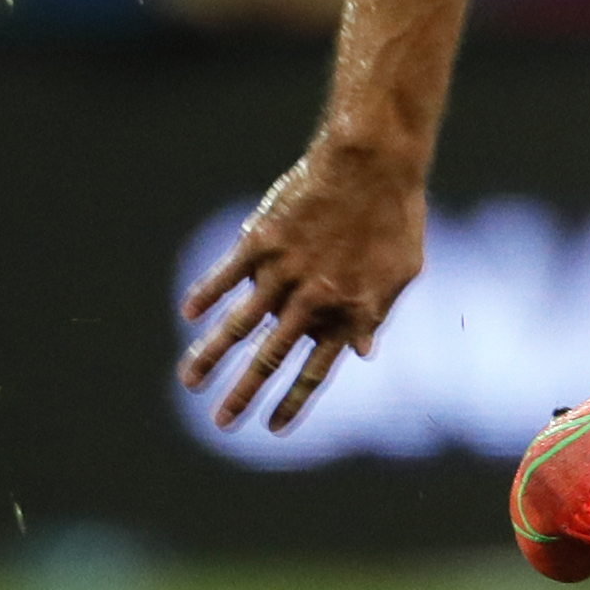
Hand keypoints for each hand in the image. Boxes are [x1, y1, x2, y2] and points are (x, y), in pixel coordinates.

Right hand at [177, 134, 428, 429]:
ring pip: (238, 324)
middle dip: (243, 394)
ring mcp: (282, 271)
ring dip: (210, 355)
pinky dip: (206, 294)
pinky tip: (189, 314)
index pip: (315, 370)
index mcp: (347, 312)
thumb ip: (376, 313)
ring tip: (188, 381)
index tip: (273, 427)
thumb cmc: (396, 216)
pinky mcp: (261, 240)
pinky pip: (226, 274)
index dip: (294, 401)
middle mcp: (310, 300)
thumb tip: (362, 354)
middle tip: (221, 422)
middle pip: (269, 358)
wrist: (374, 163)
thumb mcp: (401, 273)